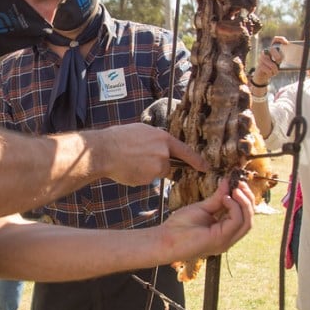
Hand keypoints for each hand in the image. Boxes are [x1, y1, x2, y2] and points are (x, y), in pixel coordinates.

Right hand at [92, 123, 207, 185]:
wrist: (104, 151)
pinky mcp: (148, 179)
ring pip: (157, 172)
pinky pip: (148, 179)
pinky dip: (140, 176)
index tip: (206, 167)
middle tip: (139, 158)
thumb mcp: (142, 131)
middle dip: (157, 163)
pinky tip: (128, 168)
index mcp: (163, 138)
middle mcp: (164, 153)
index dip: (197, 161)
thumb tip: (162, 146)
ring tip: (131, 161)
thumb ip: (156, 139)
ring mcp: (157, 167)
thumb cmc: (119, 138)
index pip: (186, 151)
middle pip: (168, 164)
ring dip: (147, 170)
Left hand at [160, 178, 254, 258]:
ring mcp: (226, 241)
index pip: (244, 216)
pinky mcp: (220, 240)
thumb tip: (228, 182)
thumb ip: (217, 198)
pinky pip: (236, 222)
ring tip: (236, 189)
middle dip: (248, 199)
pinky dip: (234, 208)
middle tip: (240, 184)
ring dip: (244, 203)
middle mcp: (228, 238)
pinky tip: (225, 198)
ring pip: (247, 222)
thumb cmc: (180, 226)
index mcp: (224, 231)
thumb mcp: (202, 207)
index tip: (238, 182)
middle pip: (249, 219)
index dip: (244, 199)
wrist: (165, 239)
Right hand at [252, 37, 285, 86]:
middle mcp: (265, 52)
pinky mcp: (259, 65)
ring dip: (275, 70)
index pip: (275, 40)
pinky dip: (271, 74)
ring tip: (275, 72)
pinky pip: (268, 70)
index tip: (287, 43)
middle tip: (279, 62)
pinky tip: (270, 74)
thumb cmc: (272, 68)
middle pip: (272, 49)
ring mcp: (261, 58)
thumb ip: (282, 59)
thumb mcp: (277, 62)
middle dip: (278, 57)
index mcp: (271, 49)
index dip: (281, 39)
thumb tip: (293, 59)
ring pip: (272, 64)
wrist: (262, 76)